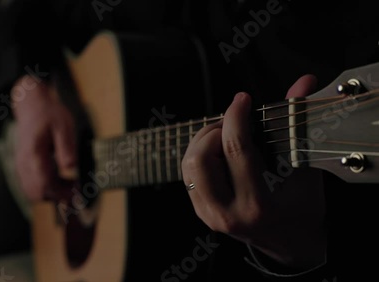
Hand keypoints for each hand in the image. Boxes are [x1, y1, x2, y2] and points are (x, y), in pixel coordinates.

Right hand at [11, 75, 76, 202]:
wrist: (32, 107)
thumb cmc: (49, 115)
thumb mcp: (64, 126)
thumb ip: (66, 148)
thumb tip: (71, 168)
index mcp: (34, 153)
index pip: (46, 183)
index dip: (63, 193)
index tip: (78, 192)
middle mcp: (24, 163)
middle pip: (38, 193)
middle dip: (58, 196)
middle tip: (77, 190)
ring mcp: (20, 166)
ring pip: (33, 193)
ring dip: (52, 194)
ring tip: (70, 184)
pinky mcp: (22, 168)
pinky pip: (31, 187)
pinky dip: (46, 189)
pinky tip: (61, 180)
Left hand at [181, 75, 326, 269]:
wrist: (292, 244)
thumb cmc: (303, 208)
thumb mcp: (306, 169)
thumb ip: (298, 123)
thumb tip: (303, 83)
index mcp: (257, 205)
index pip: (236, 149)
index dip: (236, 117)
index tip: (242, 100)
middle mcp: (227, 213)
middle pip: (200, 158)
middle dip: (213, 131)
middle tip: (232, 123)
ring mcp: (210, 215)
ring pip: (188, 166)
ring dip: (202, 142)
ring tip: (224, 135)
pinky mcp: (201, 212)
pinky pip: (188, 175)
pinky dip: (199, 155)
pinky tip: (217, 150)